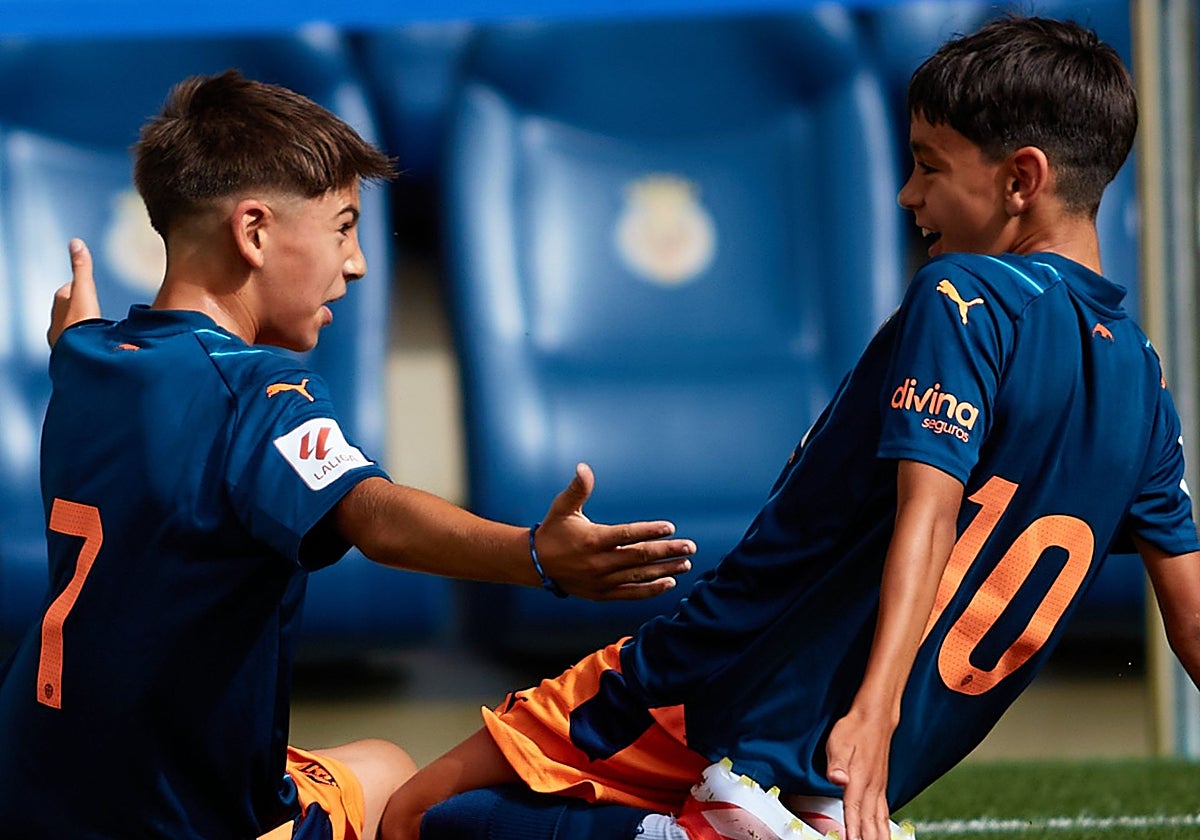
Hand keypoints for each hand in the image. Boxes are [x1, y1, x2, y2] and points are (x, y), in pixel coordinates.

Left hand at [47, 238, 101, 347]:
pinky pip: (76, 346)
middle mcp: (56, 325)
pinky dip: (83, 342)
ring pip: (69, 329)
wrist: (80, 359)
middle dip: (77, 307)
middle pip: (66, 311)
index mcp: (59, 308)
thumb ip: (81, 269)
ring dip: (80, 326)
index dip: (75, 288)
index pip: (65, 293)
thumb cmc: (80, 326)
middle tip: (90, 306)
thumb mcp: (84, 292)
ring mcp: (63, 342)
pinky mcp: (72, 357)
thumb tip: (75, 242)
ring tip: (94, 327)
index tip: (83, 286)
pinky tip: (93, 346)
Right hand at [533, 463, 693, 600]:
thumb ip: (578, 489)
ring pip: (639, 576)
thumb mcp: (563, 507)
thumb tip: (583, 467)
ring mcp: (601, 581)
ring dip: (665, 570)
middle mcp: (599, 562)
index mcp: (593, 539)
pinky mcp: (601, 594)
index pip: (628, 534)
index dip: (650, 531)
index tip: (670, 527)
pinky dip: (651, 590)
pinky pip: (631, 593)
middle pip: (640, 557)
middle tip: (690, 547)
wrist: (535, 564)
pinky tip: (669, 582)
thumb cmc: (553, 530)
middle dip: (668, 551)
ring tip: (686, 563)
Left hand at [825, 706, 894, 839]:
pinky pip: (884, 811)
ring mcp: (878, 786)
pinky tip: (884, 832)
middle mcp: (872, 786)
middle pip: (870, 821)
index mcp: (859, 779)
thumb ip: (837, 763)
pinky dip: (884, 825)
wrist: (875, 717)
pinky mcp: (880, 784)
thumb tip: (837, 778)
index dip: (852, 830)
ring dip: (879, 836)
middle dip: (869, 838)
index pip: (854, 811)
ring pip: (880, 819)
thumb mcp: (838, 742)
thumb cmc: (854, 728)